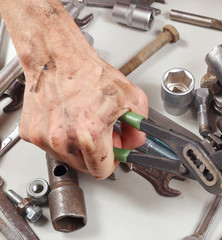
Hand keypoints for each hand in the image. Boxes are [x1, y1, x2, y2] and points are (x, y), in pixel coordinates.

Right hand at [19, 51, 147, 178]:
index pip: (102, 172)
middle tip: (100, 133)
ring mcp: (45, 137)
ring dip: (78, 146)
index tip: (113, 153)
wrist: (59, 58)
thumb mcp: (132, 98)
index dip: (111, 162)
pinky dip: (61, 137)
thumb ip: (139, 129)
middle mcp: (64, 140)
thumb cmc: (89, 74)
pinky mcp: (31, 132)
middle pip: (85, 167)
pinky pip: (51, 146)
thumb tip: (135, 144)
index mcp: (90, 135)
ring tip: (83, 122)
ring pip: (68, 158)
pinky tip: (68, 119)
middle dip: (96, 153)